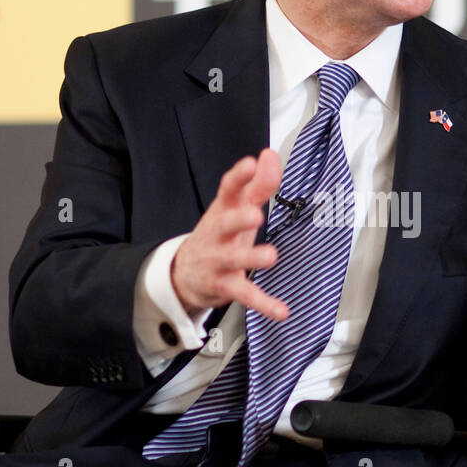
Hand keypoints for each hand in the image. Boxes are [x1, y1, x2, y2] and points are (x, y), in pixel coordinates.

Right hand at [170, 148, 288, 320]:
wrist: (184, 273)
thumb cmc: (220, 236)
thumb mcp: (236, 208)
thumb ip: (257, 184)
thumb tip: (270, 156)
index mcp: (222, 211)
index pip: (227, 189)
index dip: (238, 176)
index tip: (250, 163)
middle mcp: (218, 234)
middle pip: (224, 224)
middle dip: (238, 218)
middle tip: (254, 214)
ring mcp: (219, 260)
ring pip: (233, 259)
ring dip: (251, 258)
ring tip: (271, 256)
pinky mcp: (225, 285)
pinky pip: (245, 295)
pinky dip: (264, 304)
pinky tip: (281, 310)